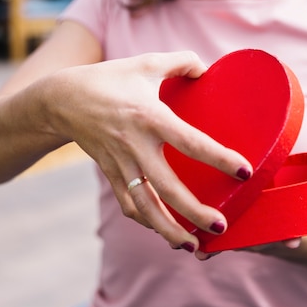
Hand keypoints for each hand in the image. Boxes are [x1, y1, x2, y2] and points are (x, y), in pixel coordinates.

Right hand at [44, 51, 252, 253]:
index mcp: (150, 117)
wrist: (62, 99)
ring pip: (145, 207)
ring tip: (192, 245)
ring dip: (168, 230)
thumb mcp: (145, 63)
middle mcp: (136, 145)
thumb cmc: (109, 79)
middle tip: (221, 227)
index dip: (219, 158)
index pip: (191, 142)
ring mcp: (121, 164)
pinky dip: (146, 222)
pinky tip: (165, 231)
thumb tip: (206, 68)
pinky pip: (129, 204)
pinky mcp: (111, 174)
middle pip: (168, 188)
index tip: (244, 172)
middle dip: (195, 212)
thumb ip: (180, 61)